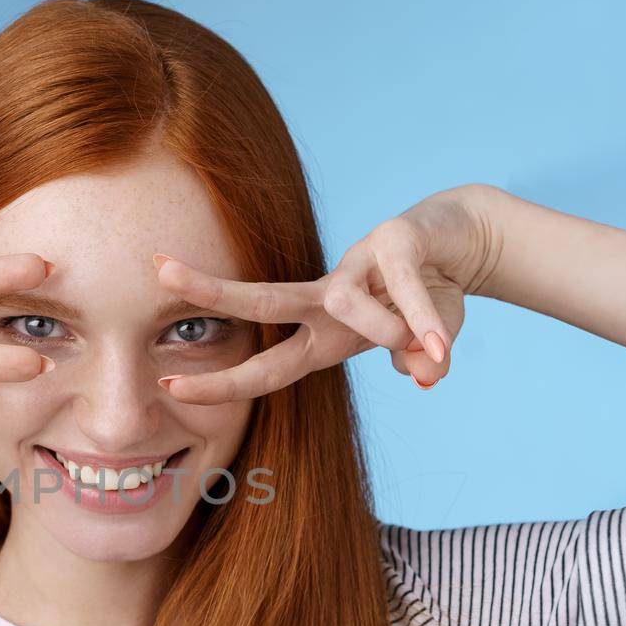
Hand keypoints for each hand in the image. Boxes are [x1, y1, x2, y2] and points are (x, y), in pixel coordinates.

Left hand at [148, 184, 502, 402]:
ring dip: (382, 328)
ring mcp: (358, 266)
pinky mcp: (396, 242)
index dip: (220, 382)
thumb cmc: (428, 303)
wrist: (466, 243)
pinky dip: (423, 316)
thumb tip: (425, 375)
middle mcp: (328, 301)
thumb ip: (417, 363)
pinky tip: (440, 343)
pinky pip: (405, 285)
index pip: (262, 369)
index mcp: (321, 338)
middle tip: (158, 270)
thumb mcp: (420, 349)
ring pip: (343, 299)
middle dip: (210, 291)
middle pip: (260, 301)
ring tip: (427, 346)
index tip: (168, 383)